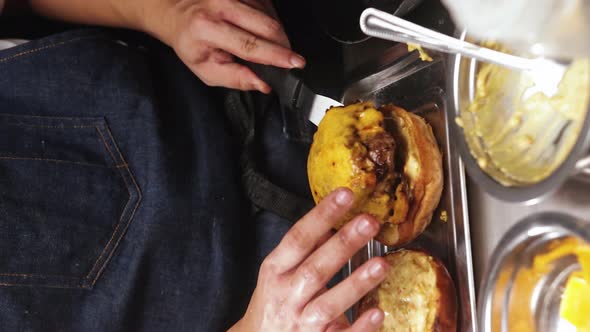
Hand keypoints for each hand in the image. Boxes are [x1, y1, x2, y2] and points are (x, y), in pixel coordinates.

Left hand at [141, 0, 303, 91]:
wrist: (177, 13)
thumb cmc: (192, 43)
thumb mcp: (207, 70)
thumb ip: (236, 79)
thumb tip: (263, 84)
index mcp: (208, 28)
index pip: (249, 44)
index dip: (276, 55)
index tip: (295, 63)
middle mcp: (220, 5)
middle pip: (267, 26)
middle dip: (283, 45)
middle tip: (287, 60)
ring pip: (270, 15)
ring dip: (276, 34)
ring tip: (264, 45)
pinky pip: (267, 6)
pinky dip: (270, 22)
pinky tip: (259, 29)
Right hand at [229, 188, 388, 331]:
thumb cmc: (273, 303)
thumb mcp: (279, 273)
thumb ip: (305, 250)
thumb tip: (332, 221)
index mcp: (275, 271)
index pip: (298, 238)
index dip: (321, 215)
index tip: (345, 194)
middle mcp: (286, 296)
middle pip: (315, 269)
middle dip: (343, 244)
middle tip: (369, 222)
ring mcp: (300, 323)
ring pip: (328, 304)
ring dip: (355, 284)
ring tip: (382, 264)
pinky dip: (359, 327)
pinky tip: (377, 312)